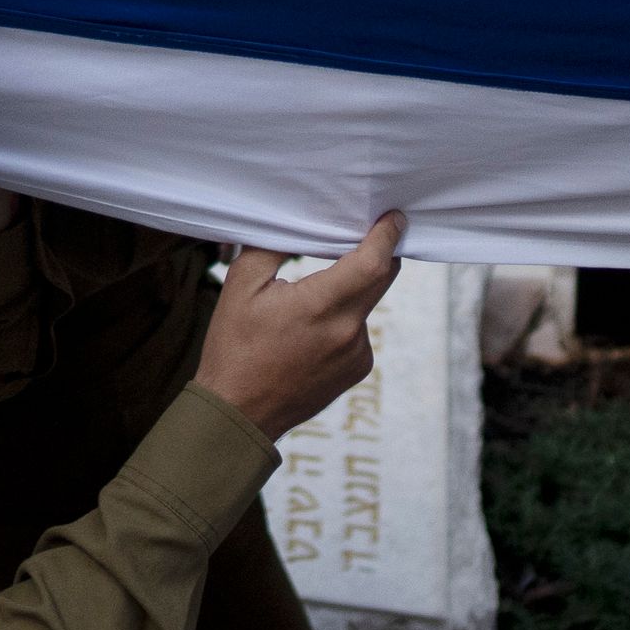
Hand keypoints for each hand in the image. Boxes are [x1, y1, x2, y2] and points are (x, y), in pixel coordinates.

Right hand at [194, 213, 404, 439]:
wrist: (239, 413)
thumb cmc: (235, 347)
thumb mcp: (241, 285)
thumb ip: (273, 246)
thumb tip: (299, 221)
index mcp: (320, 307)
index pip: (372, 263)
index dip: (387, 236)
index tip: (394, 217)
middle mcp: (347, 333)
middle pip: (382, 279)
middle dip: (378, 253)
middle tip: (366, 232)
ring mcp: (356, 355)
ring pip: (367, 304)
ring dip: (352, 290)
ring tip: (310, 298)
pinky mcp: (357, 370)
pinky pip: (359, 330)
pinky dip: (344, 319)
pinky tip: (311, 330)